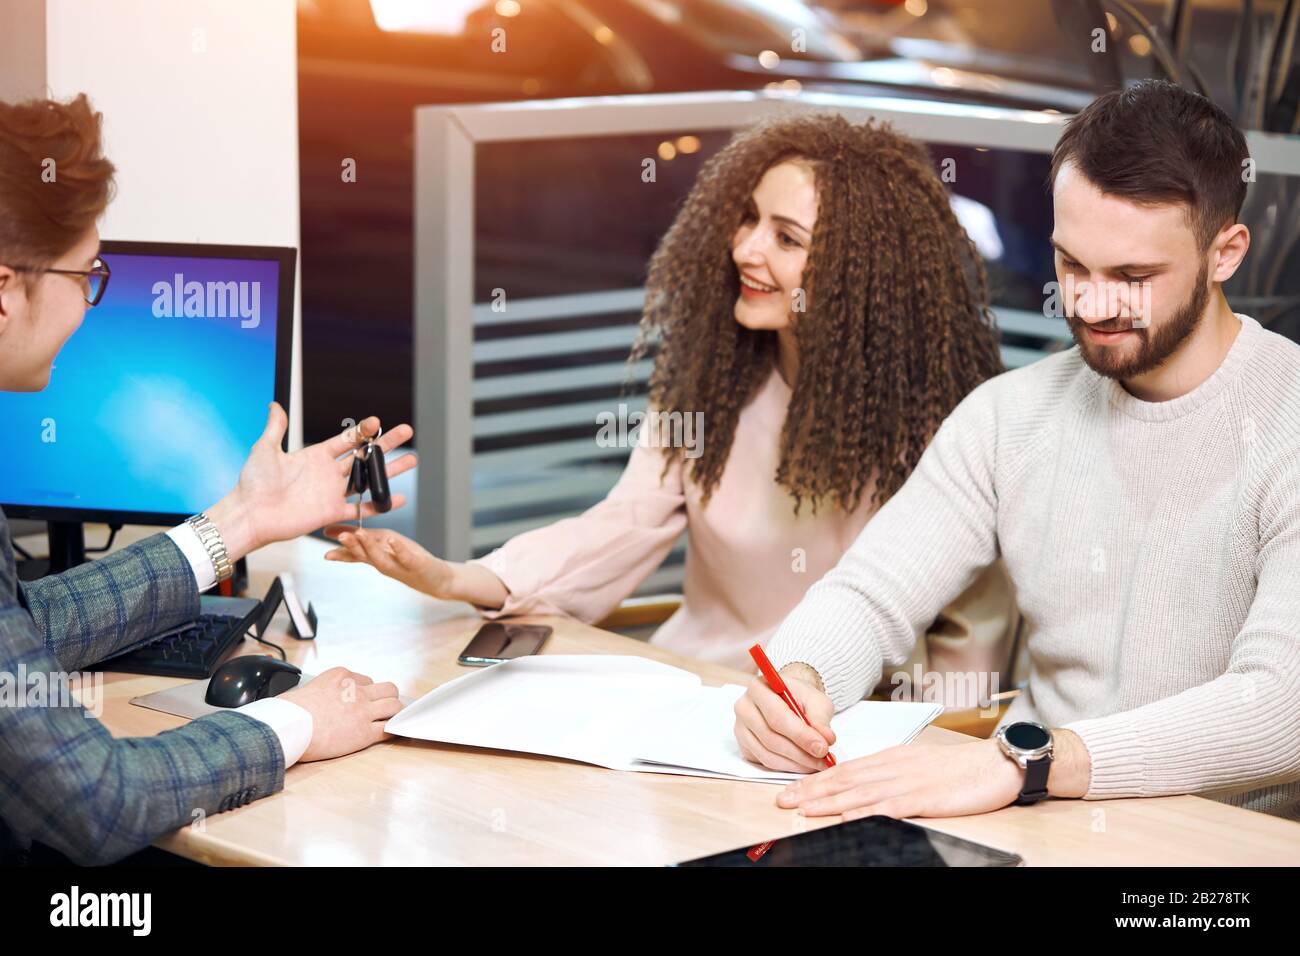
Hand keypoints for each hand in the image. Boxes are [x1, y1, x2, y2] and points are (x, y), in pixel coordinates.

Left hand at [206, 404, 415, 559]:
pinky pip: (361, 509)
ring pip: (368, 480)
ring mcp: (332, 493)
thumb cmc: (254, 484)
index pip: (347, 440)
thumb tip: (275, 405)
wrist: (250, 514)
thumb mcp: (265, 448)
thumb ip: (276, 427)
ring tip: (411, 460)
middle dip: (386, 444)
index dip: (363, 430)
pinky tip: (397, 498)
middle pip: (365, 456)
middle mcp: (328, 473)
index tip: (376, 421)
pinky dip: (380, 505)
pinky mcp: (331, 513)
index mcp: (315, 456)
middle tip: (405, 432)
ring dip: (390, 471)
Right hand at [279, 666, 402, 761]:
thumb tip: (317, 700)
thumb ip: (322, 690)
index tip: (361, 701)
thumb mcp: (307, 688)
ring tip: (391, 720)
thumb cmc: (289, 711)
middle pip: (388, 689)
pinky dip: (392, 731)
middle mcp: (356, 690)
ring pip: (394, 706)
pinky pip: (388, 729)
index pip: (365, 680)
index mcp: (342, 676)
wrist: (288, 727)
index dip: (365, 692)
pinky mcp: (364, 733)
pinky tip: (391, 734)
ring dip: (394, 713)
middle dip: (387, 698)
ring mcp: (362, 711)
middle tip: (383, 708)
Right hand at [322, 526, 452, 595]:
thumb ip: (365, 542)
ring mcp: (398, 565)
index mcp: (376, 555)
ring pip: (380, 557)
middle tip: (339, 536)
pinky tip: (393, 541)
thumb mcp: (384, 547)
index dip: (339, 542)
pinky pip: (405, 557)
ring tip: (360, 534)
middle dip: (351, 545)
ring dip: (369, 546)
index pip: (354, 550)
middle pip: (364, 554)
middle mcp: (384, 563)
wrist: (437, 580)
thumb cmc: (409, 561)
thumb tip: (343, 533)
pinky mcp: (415, 565)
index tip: (324, 532)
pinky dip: (398, 549)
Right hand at [734, 663, 836, 772]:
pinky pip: (765, 763)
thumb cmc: (800, 698)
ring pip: (768, 755)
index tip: (823, 747)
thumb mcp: (816, 700)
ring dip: (796, 764)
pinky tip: (803, 764)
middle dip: (801, 753)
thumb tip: (826, 738)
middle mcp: (744, 708)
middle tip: (824, 760)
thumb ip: (821, 718)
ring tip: (818, 764)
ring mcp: (740, 729)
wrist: (787, 699)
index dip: (801, 735)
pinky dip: (787, 767)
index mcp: (758, 688)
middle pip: (771, 738)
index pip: (777, 716)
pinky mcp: (744, 747)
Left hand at [776, 739, 1023, 819]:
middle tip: (783, 800)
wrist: (996, 764)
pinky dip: (865, 812)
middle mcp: (894, 766)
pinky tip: (846, 818)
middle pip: (845, 779)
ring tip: (803, 809)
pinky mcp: (925, 797)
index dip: (816, 780)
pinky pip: (889, 806)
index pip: (845, 769)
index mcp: (891, 758)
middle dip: (811, 790)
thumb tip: (864, 785)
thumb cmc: (960, 768)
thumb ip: (891, 773)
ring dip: (828, 802)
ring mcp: (908, 782)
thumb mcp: (918, 765)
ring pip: (859, 792)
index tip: (792, 789)